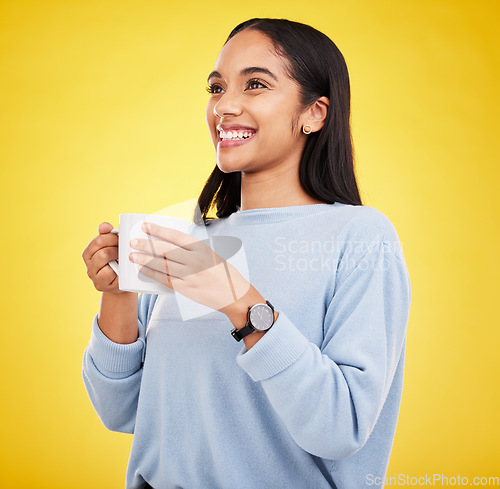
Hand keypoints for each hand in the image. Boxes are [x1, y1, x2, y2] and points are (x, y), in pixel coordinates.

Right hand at [82, 222, 121, 292]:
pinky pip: (109, 272)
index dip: (111, 237)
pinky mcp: (101, 285)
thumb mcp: (114, 246)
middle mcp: (89, 265)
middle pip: (101, 250)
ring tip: (124, 256)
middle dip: (115, 246)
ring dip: (116, 255)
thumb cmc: (119, 261)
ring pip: (103, 257)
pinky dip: (117, 269)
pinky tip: (122, 268)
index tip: (120, 237)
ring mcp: (94, 276)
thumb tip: (104, 226)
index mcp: (89, 253)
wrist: (124, 283)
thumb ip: (107, 235)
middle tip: (124, 248)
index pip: (97, 241)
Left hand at [129, 222, 251, 312]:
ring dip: (145, 260)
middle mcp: (195, 260)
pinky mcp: (186, 289)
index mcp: (201, 249)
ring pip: (162, 265)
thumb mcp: (211, 255)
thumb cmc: (224, 273)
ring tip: (133, 256)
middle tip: (133, 242)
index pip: (175, 236)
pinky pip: (165, 280)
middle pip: (165, 250)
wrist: (235, 295)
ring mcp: (190, 275)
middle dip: (147, 245)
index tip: (145, 226)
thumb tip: (170, 245)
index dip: (158, 230)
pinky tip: (143, 270)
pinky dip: (153, 274)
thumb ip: (193, 250)